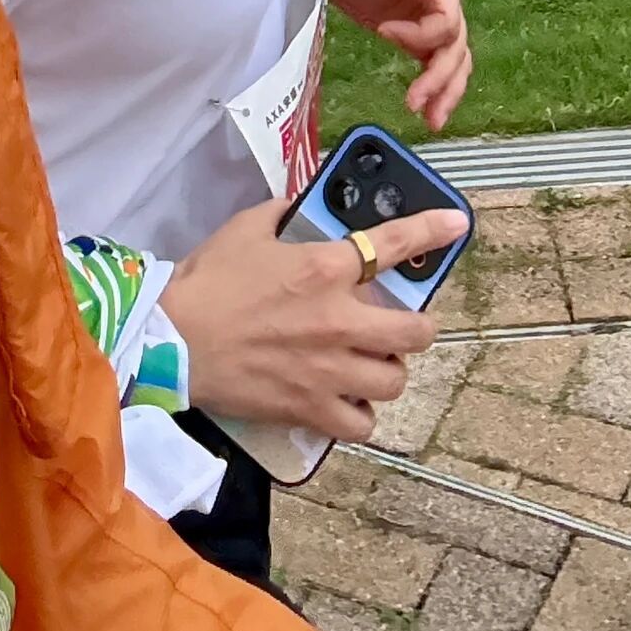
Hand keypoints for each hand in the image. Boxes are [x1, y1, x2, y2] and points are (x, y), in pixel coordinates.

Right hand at [160, 196, 457, 437]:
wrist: (173, 340)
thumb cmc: (209, 280)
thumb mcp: (246, 228)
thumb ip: (282, 214)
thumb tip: (298, 206)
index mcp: (325, 268)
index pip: (394, 244)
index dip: (433, 230)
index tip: (457, 223)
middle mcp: (339, 321)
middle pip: (416, 331)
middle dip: (418, 328)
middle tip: (403, 325)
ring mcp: (329, 370)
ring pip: (394, 380)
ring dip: (389, 371)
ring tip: (373, 366)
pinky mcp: (310, 409)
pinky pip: (361, 424)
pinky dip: (360, 415)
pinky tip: (349, 402)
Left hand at [329, 0, 471, 130]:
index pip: (449, 21)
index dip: (421, 36)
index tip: (385, 32)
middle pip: (456, 46)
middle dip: (441, 79)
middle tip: (417, 106)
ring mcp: (430, 18)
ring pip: (452, 60)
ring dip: (445, 91)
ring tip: (433, 121)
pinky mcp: (414, 34)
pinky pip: (434, 62)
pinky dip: (434, 85)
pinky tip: (427, 109)